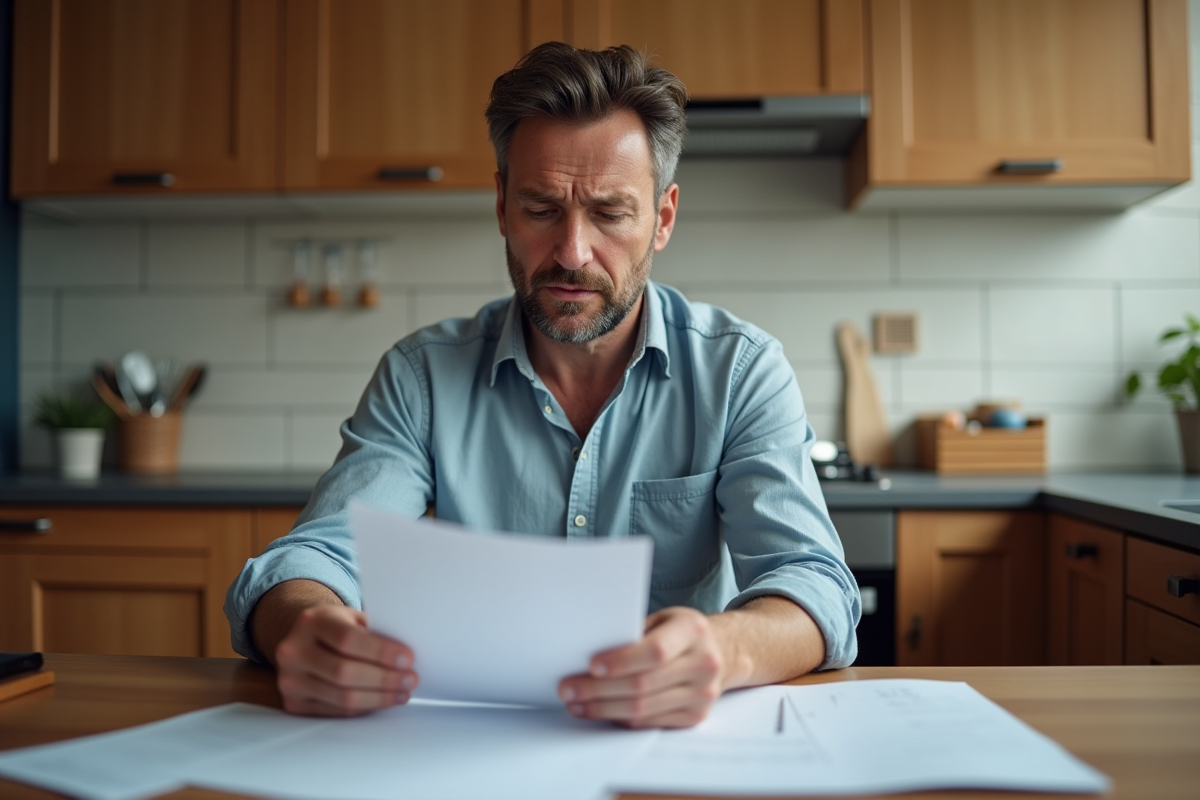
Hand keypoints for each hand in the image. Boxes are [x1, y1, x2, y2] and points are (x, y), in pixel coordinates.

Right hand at [273, 604, 418, 716]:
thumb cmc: (336, 627)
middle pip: (344, 672)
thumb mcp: (351, 618)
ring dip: (378, 698)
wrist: (303, 640)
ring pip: (341, 697)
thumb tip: (406, 657)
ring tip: (402, 693)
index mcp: (311, 622)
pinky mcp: (293, 703)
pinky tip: (381, 701)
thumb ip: (374, 631)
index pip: (347, 639)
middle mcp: (293, 651)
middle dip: (384, 679)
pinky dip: (364, 708)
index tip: (408, 658)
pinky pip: (336, 712)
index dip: (380, 652)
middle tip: (410, 680)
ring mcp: (290, 680)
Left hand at [557, 606, 723, 728]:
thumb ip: (635, 632)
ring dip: (604, 709)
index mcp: (693, 630)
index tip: (592, 666)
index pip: (655, 651)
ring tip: (577, 704)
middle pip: (644, 684)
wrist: (723, 652)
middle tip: (569, 690)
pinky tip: (601, 712)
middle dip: (599, 690)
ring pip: (643, 709)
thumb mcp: (664, 619)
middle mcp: (703, 663)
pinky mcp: (695, 717)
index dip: (622, 661)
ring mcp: (702, 694)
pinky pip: (649, 723)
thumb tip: (590, 651)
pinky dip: (621, 719)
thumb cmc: (682, 632)